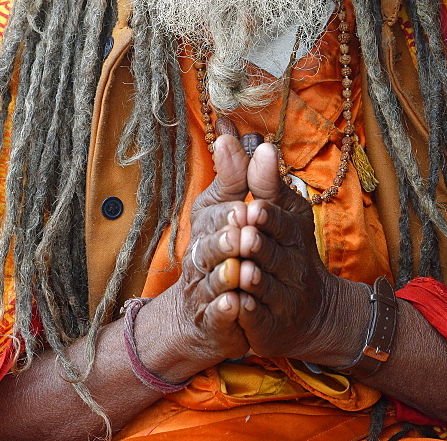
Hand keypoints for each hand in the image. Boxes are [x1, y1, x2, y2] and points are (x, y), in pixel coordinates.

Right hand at [135, 134, 254, 379]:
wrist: (208, 310)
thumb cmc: (226, 248)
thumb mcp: (232, 207)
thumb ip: (238, 173)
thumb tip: (230, 127)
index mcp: (208, 222)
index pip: (215, 210)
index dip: (230, 209)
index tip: (245, 207)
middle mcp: (201, 252)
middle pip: (210, 243)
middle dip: (226, 238)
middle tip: (244, 234)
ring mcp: (203, 287)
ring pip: (212, 276)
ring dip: (226, 271)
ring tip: (241, 269)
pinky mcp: (211, 318)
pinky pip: (215, 313)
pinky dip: (225, 309)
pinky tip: (235, 304)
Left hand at [236, 142, 365, 365]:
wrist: (311, 313)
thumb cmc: (287, 250)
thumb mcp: (281, 212)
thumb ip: (262, 181)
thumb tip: (251, 141)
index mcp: (293, 232)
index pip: (282, 222)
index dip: (268, 217)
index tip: (253, 208)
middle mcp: (293, 265)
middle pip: (274, 253)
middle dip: (258, 245)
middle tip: (243, 235)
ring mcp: (284, 298)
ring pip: (267, 286)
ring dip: (254, 278)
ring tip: (241, 269)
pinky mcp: (271, 327)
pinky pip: (260, 319)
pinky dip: (249, 313)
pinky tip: (238, 305)